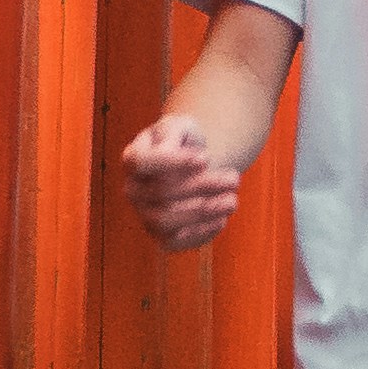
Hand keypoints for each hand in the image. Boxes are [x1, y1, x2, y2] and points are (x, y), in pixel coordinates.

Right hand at [122, 114, 252, 252]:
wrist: (194, 167)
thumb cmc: (185, 143)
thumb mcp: (183, 126)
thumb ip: (180, 134)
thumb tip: (196, 160)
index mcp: (133, 158)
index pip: (142, 162)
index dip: (173, 162)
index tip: (206, 159)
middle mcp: (133, 189)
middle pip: (162, 192)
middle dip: (203, 186)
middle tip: (235, 179)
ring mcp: (144, 215)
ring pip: (166, 220)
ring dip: (204, 211)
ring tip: (232, 200)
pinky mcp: (162, 236)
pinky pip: (176, 241)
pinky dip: (201, 232)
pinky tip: (222, 218)